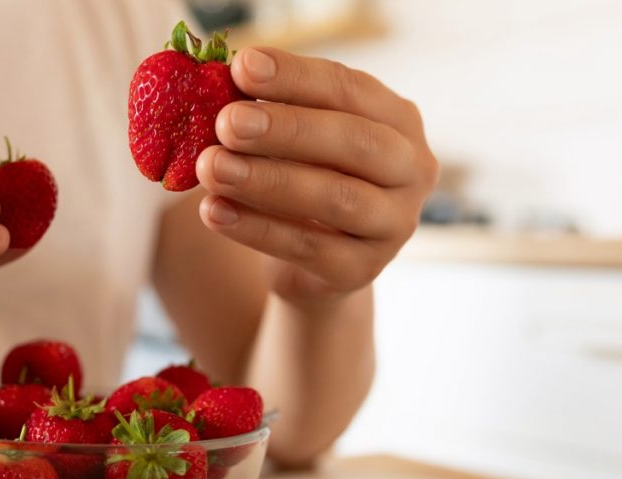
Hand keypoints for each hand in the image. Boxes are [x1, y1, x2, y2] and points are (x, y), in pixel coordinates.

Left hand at [196, 48, 438, 303]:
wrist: (312, 265)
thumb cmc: (302, 181)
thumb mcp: (293, 143)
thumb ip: (271, 114)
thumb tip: (222, 88)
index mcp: (398, 121)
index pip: (350, 89)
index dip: (296, 77)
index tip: (244, 66)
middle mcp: (410, 170)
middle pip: (353, 141)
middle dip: (286, 129)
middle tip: (228, 121)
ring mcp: (393, 224)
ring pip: (335, 198)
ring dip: (267, 180)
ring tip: (211, 166)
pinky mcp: (362, 270)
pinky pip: (307, 247)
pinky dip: (255, 228)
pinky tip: (214, 210)